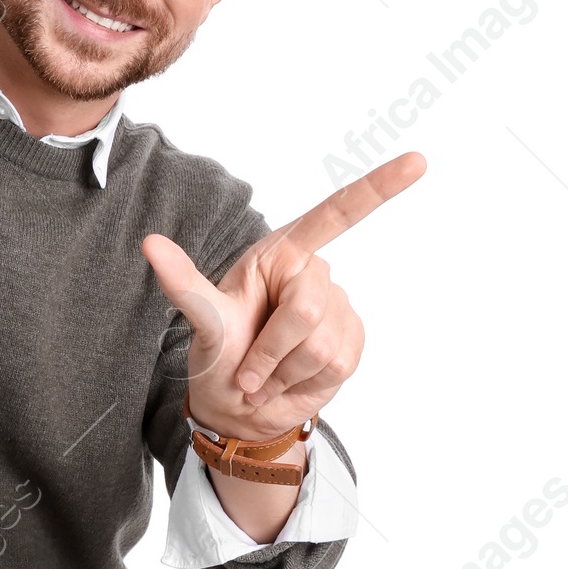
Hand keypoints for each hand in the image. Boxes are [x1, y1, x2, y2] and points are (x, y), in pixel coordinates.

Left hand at [141, 151, 424, 440]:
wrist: (239, 408)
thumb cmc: (220, 353)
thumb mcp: (202, 320)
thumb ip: (183, 283)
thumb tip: (149, 243)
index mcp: (282, 253)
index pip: (336, 214)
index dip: (378, 188)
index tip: (418, 160)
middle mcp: (315, 274)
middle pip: (308, 310)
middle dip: (271, 350)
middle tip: (248, 371)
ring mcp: (338, 309)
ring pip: (321, 345)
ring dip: (283, 373)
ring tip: (265, 376)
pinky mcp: (352, 343)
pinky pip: (336, 364)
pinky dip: (303, 383)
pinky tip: (289, 381)